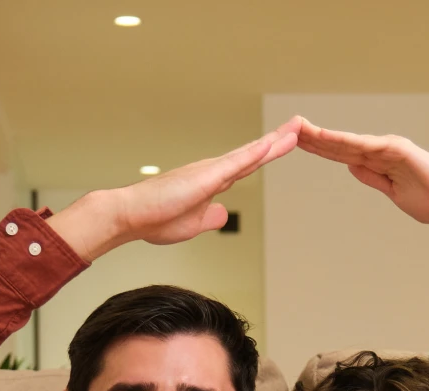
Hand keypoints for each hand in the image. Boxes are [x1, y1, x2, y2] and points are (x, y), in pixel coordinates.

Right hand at [52, 119, 302, 260]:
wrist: (130, 216)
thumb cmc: (154, 220)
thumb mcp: (192, 224)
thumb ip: (210, 218)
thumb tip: (224, 213)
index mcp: (210, 183)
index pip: (246, 166)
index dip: (266, 155)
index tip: (284, 145)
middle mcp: (212, 172)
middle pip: (252, 155)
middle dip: (277, 142)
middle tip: (299, 128)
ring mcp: (209, 172)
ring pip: (248, 154)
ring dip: (273, 142)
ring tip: (295, 129)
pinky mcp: (204, 177)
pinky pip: (235, 163)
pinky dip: (255, 153)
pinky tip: (271, 144)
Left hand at [296, 120, 428, 225]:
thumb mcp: (393, 192)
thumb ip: (372, 178)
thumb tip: (351, 167)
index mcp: (379, 161)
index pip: (342, 154)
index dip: (319, 148)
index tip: (296, 142)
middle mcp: (381, 149)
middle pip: (339, 144)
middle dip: (313, 137)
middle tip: (286, 127)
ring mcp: (389, 147)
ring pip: (347, 142)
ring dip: (322, 136)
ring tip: (298, 128)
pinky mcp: (398, 149)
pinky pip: (364, 146)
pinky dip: (343, 142)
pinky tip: (324, 138)